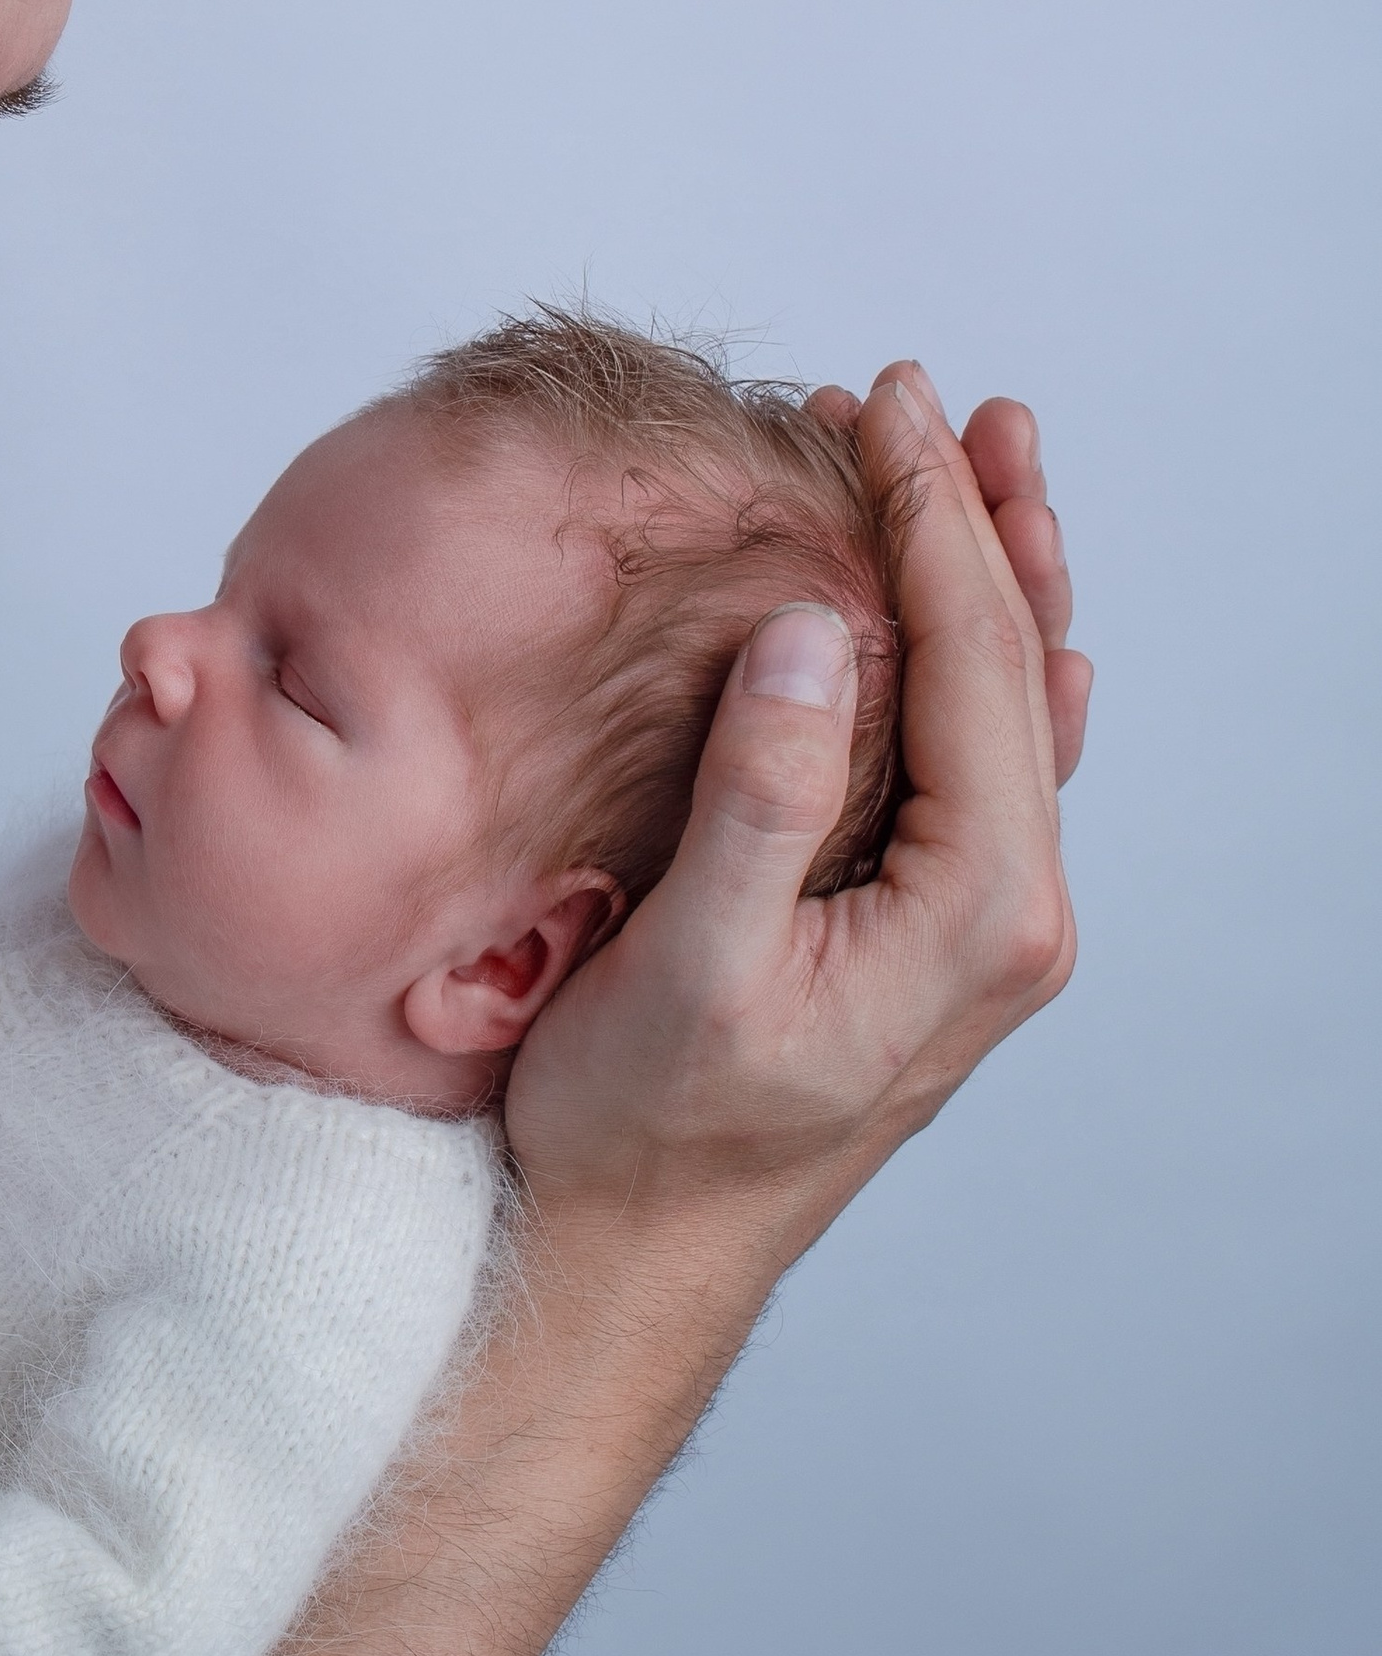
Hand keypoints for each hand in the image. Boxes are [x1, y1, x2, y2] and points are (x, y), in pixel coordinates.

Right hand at [506, 366, 1081, 1224]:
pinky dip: (987, 667)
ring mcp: (977, 925)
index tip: (885, 407)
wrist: (637, 1257)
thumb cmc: (646, 1129)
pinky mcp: (929, 930)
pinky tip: (1014, 631)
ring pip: (1012, 710)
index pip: (979, 665)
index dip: (935, 520)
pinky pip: (986, 769)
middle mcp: (1007, 915)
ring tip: (984, 460)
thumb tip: (812, 629)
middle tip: (933, 398)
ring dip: (992, 577)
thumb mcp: (691, 963)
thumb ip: (763, 796)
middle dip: (975, 521)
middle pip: (1018, 670)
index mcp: (976, 913)